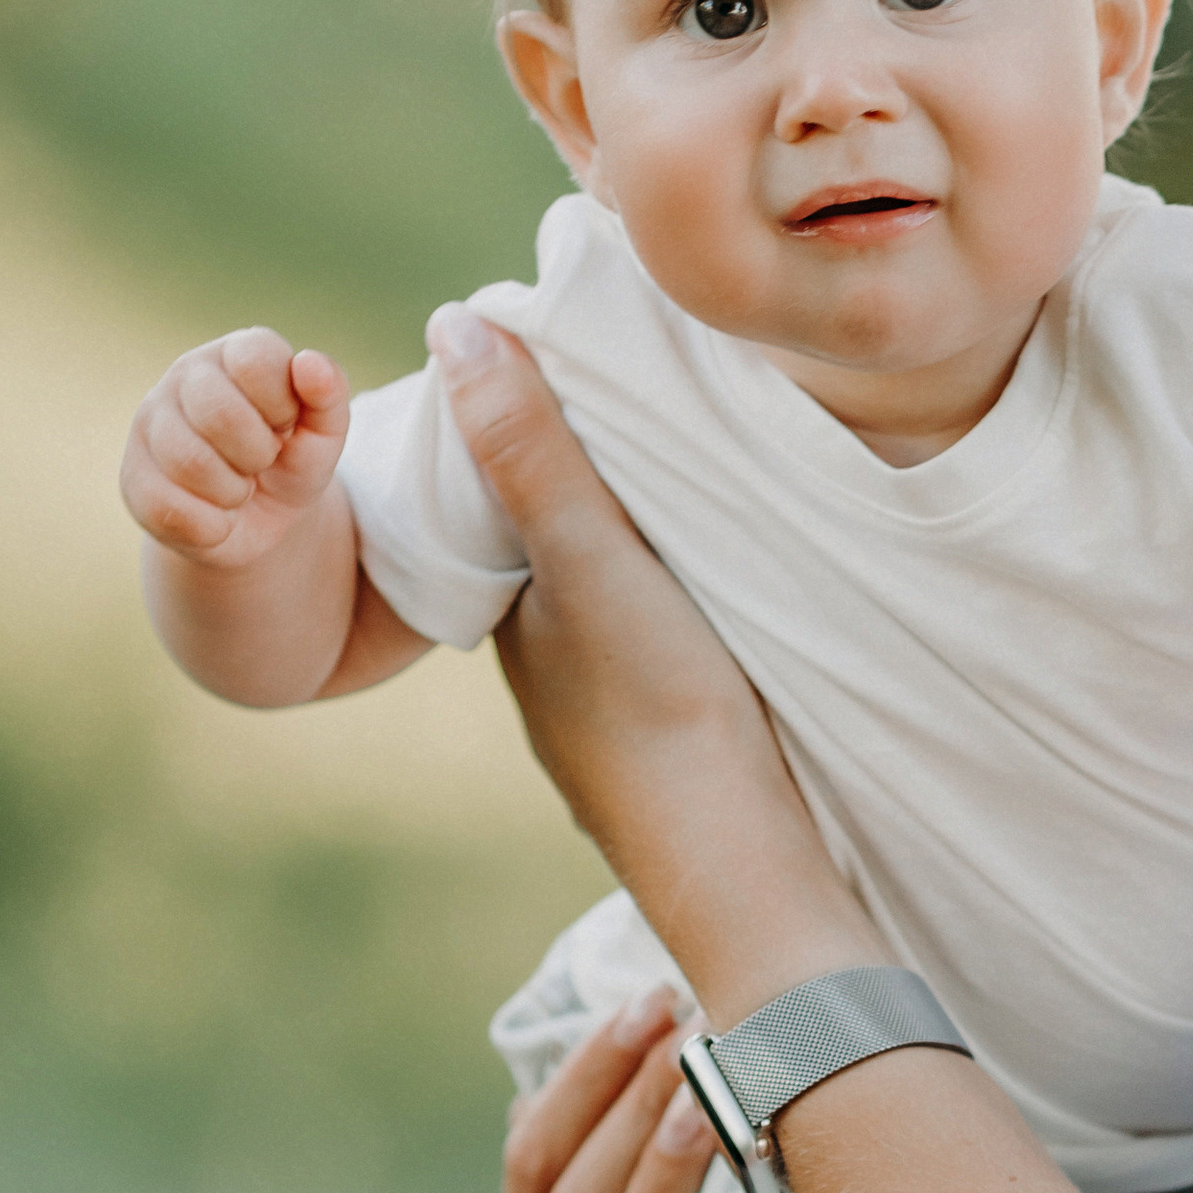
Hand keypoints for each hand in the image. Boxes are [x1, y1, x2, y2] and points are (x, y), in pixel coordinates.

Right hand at [122, 328, 348, 567]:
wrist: (258, 523)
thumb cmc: (290, 463)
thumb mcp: (323, 437)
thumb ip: (329, 398)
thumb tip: (310, 363)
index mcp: (236, 353)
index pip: (255, 359)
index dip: (283, 406)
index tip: (286, 425)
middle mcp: (186, 376)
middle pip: (218, 413)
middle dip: (257, 454)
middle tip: (261, 462)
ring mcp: (150, 423)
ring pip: (189, 462)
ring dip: (233, 492)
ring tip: (238, 487)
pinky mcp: (133, 477)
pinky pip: (168, 507)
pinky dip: (210, 525)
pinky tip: (215, 515)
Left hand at [427, 304, 877, 1016]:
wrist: (737, 865)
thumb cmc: (659, 709)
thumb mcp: (591, 559)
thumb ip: (528, 452)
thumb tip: (454, 327)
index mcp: (508, 613)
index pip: (498, 490)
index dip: (523, 419)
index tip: (565, 342)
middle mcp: (544, 660)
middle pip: (554, 535)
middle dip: (579, 467)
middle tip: (633, 376)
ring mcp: (606, 705)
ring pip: (606, 586)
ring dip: (632, 528)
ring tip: (684, 452)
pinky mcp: (670, 731)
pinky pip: (655, 627)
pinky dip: (671, 581)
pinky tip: (718, 564)